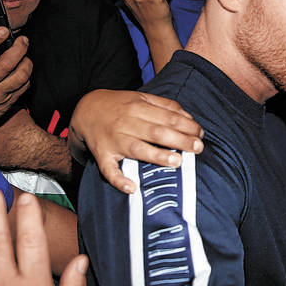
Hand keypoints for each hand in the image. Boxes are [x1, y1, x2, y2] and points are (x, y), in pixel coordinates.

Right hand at [0, 27, 31, 146]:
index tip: (3, 30)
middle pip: (7, 63)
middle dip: (19, 48)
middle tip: (23, 40)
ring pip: (20, 76)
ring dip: (27, 62)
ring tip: (26, 55)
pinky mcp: (7, 102)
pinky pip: (23, 87)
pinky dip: (27, 76)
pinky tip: (24, 69)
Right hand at [68, 90, 204, 193]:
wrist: (86, 110)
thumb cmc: (120, 106)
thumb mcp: (141, 98)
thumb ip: (165, 105)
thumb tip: (188, 117)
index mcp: (138, 107)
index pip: (167, 116)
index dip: (186, 125)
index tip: (200, 134)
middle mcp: (126, 123)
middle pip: (157, 132)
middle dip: (179, 140)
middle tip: (198, 148)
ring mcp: (114, 140)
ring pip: (137, 149)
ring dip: (157, 156)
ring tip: (176, 162)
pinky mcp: (102, 155)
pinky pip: (109, 170)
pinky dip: (119, 180)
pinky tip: (132, 188)